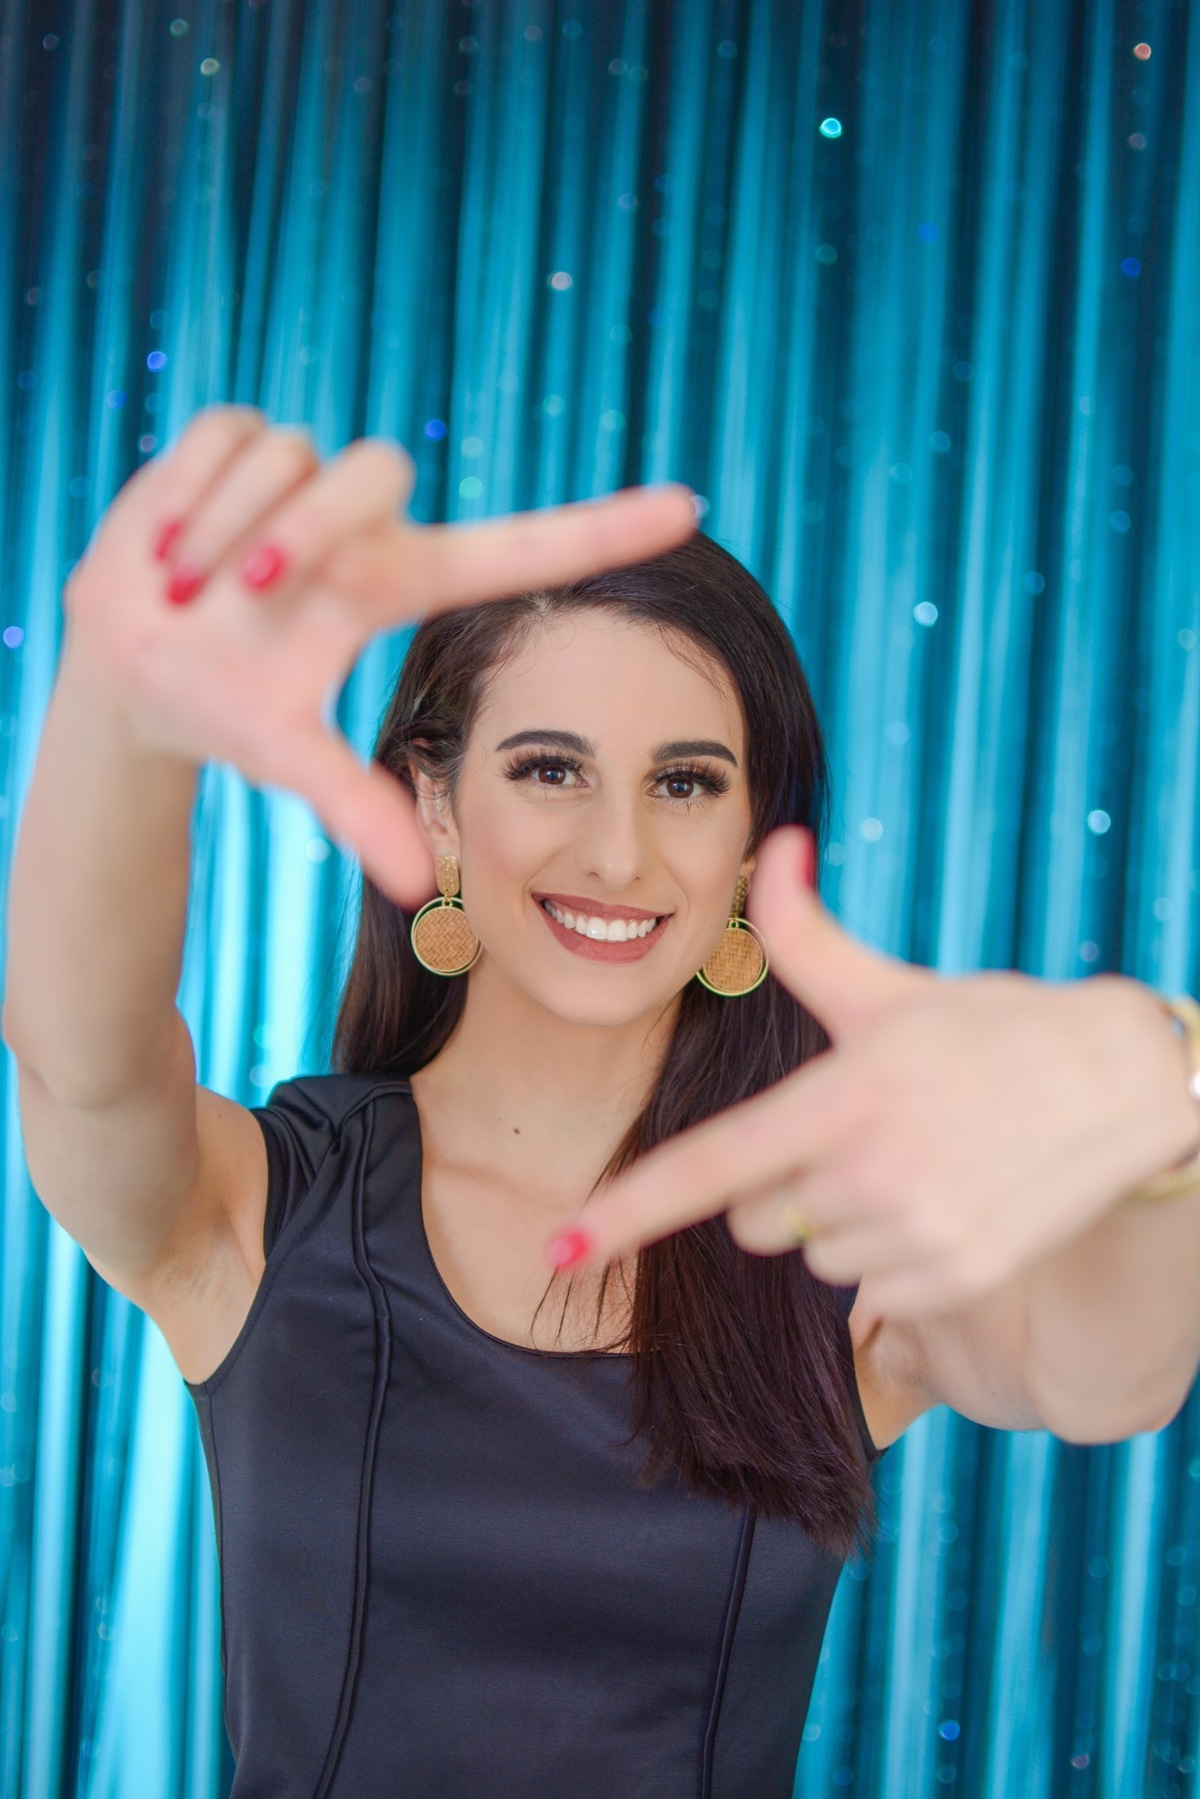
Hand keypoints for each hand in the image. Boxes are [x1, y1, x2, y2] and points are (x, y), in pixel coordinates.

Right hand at [65, 406, 693, 904]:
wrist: (126, 674)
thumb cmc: (223, 714)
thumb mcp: (288, 759)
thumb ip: (356, 808)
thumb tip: (417, 888)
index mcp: (400, 584)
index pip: (521, 546)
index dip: (603, 531)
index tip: (691, 508)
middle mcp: (368, 524)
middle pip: (376, 469)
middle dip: (300, 533)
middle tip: (240, 596)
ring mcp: (305, 475)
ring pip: (295, 456)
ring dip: (229, 528)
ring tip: (188, 587)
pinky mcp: (236, 436)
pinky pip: (228, 435)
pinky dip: (188, 495)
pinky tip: (168, 546)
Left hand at [556, 827, 1199, 1315]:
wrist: (1122, 1085)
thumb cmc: (992, 1029)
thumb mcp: (891, 986)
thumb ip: (807, 934)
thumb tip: (775, 842)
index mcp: (842, 1096)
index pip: (712, 1165)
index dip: (628, 1210)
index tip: (562, 1245)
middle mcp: (874, 1173)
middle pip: (752, 1221)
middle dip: (777, 1186)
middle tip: (852, 1136)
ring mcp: (921, 1233)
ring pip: (813, 1258)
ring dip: (839, 1222)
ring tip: (914, 1163)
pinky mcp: (961, 1279)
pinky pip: (873, 1294)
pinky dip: (891, 1259)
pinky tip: (944, 1201)